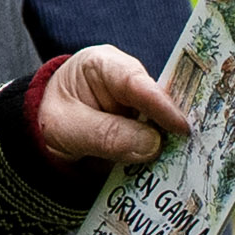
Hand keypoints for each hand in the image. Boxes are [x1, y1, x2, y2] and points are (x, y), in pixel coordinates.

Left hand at [25, 41, 189, 170]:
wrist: (39, 136)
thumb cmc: (49, 120)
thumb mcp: (67, 129)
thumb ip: (106, 135)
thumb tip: (153, 146)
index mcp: (103, 65)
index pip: (135, 82)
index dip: (161, 105)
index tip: (181, 127)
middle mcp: (126, 81)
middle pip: (158, 101)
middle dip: (173, 125)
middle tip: (196, 147)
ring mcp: (137, 106)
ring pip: (162, 124)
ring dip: (172, 145)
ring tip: (190, 163)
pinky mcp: (141, 129)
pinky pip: (157, 141)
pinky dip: (164, 156)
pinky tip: (178, 169)